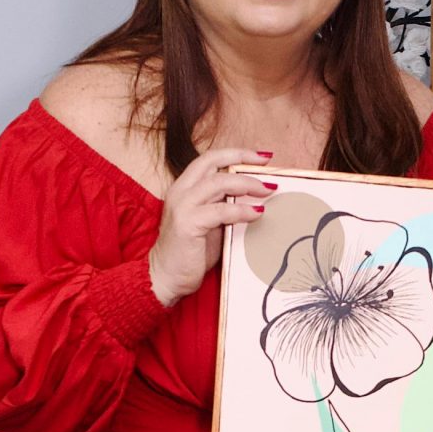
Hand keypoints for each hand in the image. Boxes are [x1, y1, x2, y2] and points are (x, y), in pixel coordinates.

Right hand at [148, 147, 274, 305]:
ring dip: (247, 184)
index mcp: (183, 187)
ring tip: (267, 191)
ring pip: (219, 183)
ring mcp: (182, 207)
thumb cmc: (189, 253)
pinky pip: (221, 211)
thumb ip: (223, 206)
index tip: (261, 157)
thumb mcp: (209, 223)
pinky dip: (242, 210)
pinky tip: (256, 214)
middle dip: (243, 159)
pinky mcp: (188, 224)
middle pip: (213, 162)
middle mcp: (180, 192)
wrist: (165, 277)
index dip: (236, 154)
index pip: (209, 159)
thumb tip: (254, 198)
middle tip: (267, 165)